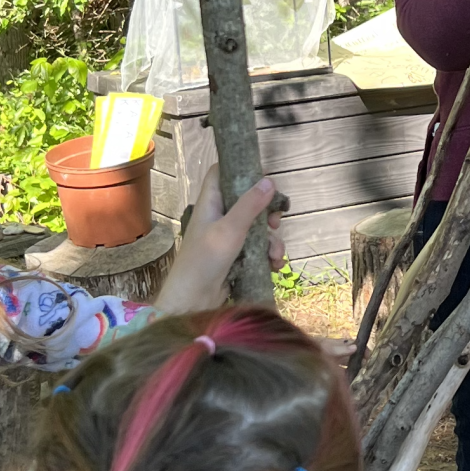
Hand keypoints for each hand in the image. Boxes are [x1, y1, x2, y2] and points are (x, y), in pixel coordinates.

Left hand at [156, 169, 284, 313]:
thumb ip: (250, 205)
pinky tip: (274, 265)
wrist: (193, 301)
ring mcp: (228, 237)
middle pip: (248, 201)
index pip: (222, 173)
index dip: (240, 169)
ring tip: (275, 255)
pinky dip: (268, 255)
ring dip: (271, 240)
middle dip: (267, 212)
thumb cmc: (205, 259)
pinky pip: (258, 248)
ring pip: (257, 228)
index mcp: (211, 203)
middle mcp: (219, 216)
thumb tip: (269, 180)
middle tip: (276, 222)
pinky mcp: (236, 257)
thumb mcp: (230, 228)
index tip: (262, 176)